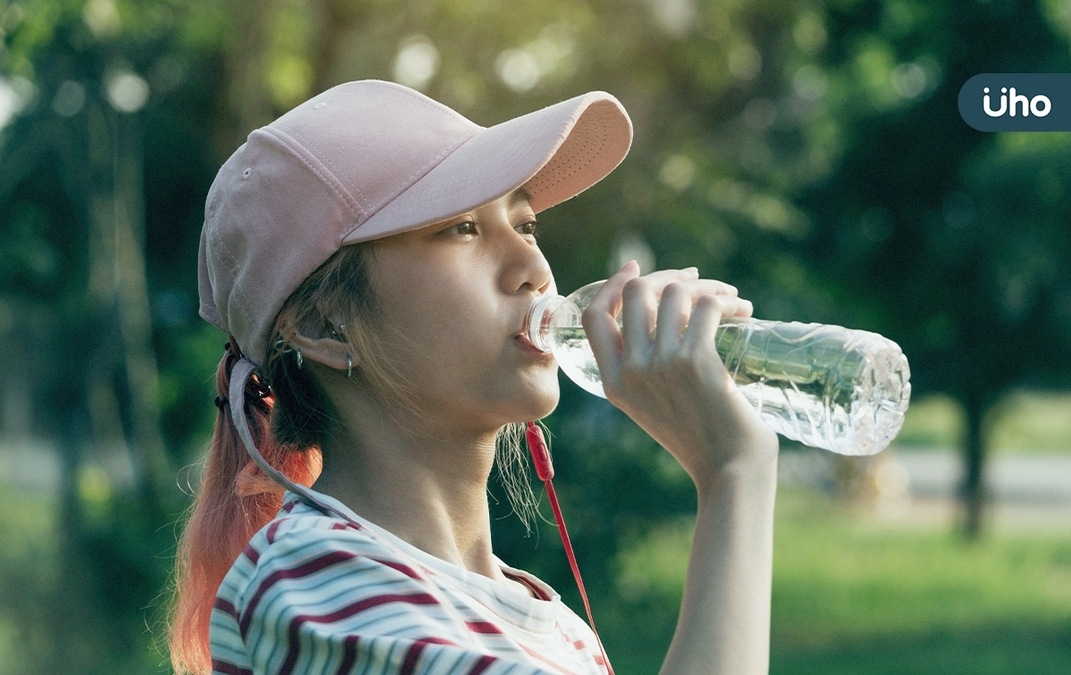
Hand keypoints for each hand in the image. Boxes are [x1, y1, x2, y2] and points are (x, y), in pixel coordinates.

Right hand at [581, 261, 777, 489]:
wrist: (729, 469)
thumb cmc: (702, 440)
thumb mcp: (655, 406)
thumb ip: (647, 370)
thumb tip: (664, 316)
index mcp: (613, 383)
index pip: (594, 317)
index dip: (612, 285)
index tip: (634, 268)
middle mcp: (630, 371)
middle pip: (637, 294)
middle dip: (669, 276)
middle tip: (698, 281)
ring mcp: (661, 364)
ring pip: (674, 293)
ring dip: (706, 286)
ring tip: (729, 298)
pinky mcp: (695, 360)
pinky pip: (706, 307)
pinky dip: (727, 301)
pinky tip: (743, 310)